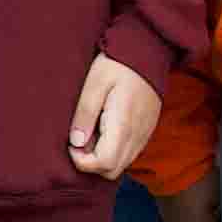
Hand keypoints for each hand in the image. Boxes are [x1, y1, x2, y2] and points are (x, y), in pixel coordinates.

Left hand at [68, 54, 157, 179]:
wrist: (149, 51)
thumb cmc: (119, 64)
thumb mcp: (94, 83)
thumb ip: (85, 114)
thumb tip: (76, 143)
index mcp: (123, 125)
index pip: (104, 164)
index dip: (82, 161)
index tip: (71, 144)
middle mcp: (137, 136)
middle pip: (112, 171)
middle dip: (90, 164)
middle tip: (78, 139)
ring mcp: (144, 135)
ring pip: (121, 165)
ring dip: (101, 158)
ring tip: (90, 132)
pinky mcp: (146, 131)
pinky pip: (128, 153)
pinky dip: (113, 151)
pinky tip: (103, 130)